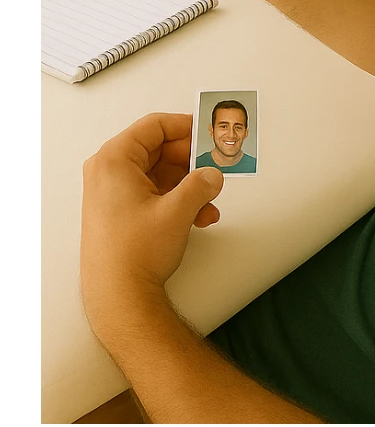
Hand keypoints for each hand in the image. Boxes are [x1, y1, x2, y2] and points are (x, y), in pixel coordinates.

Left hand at [81, 113, 222, 347]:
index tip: (207, 134)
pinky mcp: (118, 213)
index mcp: (114, 161)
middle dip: (190, 163)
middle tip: (213, 168)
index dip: (186, 127)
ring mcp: (111, 195)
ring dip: (187, 186)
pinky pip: (152, 194)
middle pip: (158, 150)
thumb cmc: (133, 255)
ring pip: (159, 174)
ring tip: (208, 202)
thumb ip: (201, 183)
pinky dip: (176, 201)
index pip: (154, 126)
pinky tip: (198, 217)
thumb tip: (212, 173)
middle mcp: (108, 173)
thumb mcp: (177, 211)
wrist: (118, 300)